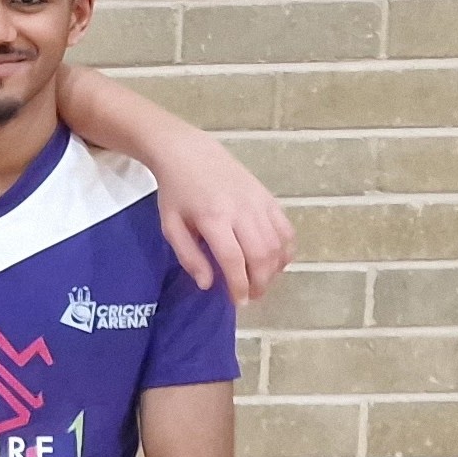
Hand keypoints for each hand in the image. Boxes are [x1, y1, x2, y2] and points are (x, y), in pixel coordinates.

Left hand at [148, 130, 292, 301]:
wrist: (190, 153)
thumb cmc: (176, 192)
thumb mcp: (171, 226)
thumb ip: (189, 257)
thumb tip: (208, 284)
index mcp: (214, 219)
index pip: (233, 260)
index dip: (239, 286)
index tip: (239, 303)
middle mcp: (242, 211)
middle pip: (261, 255)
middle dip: (260, 282)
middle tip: (253, 296)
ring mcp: (259, 203)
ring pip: (278, 244)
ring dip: (274, 269)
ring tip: (262, 282)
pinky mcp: (269, 197)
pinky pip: (286, 228)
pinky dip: (286, 249)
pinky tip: (277, 261)